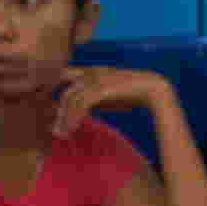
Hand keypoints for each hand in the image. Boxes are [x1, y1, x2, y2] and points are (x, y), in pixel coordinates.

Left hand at [52, 66, 170, 137]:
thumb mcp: (108, 96)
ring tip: (63, 134)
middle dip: (60, 112)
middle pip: (66, 92)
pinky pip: (81, 103)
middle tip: (56, 131)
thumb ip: (93, 100)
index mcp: (90, 71)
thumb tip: (79, 113)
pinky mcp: (101, 87)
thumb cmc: (132, 94)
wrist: (152, 88)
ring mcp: (95, 78)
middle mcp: (90, 72)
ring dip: (65, 118)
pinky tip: (73, 128)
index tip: (53, 113)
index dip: (56, 94)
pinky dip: (75, 117)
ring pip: (71, 98)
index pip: (63, 77)